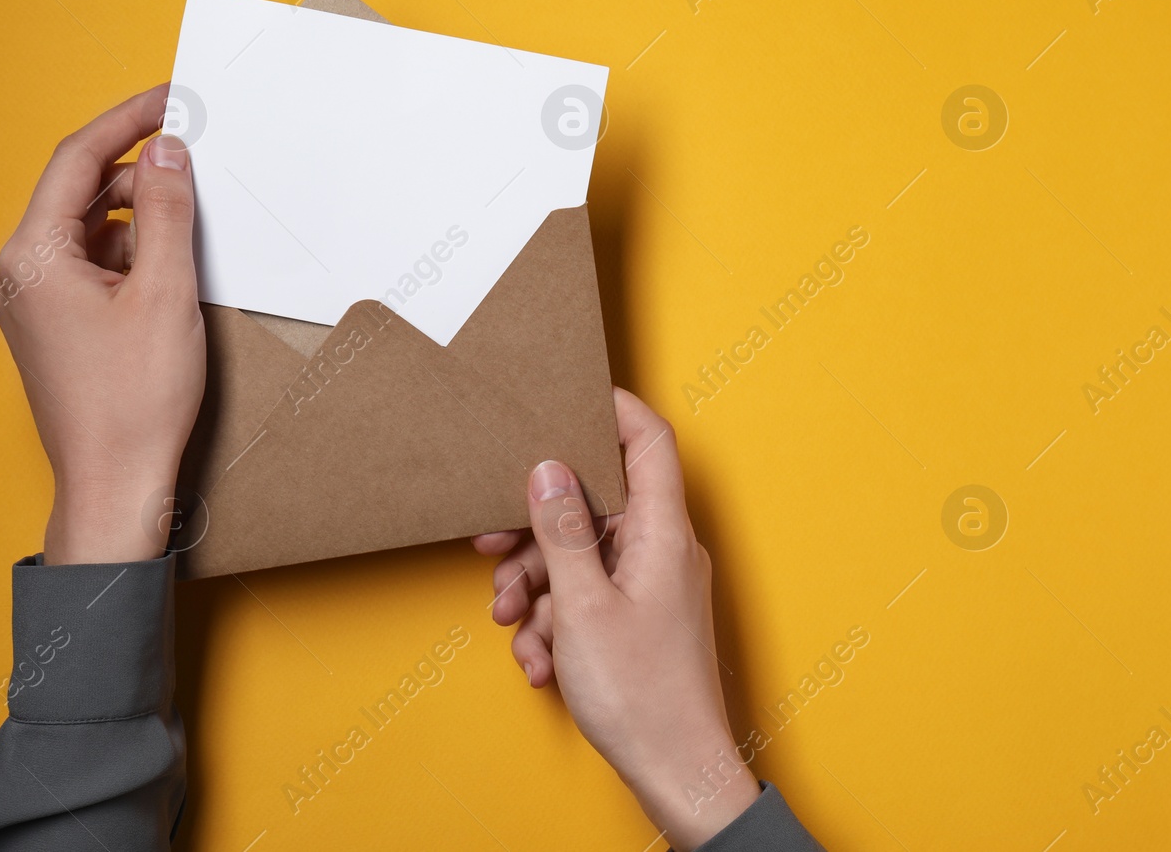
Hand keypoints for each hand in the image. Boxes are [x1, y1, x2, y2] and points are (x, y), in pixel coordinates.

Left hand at [0, 85, 205, 564]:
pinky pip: (91, 265)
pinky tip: (171, 271)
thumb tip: (168, 154)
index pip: (77, 162)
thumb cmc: (133, 401)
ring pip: (90, 229)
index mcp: (32, 257)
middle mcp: (19, 273)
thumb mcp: (165, 293)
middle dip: (140, 175)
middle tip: (196, 162)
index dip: (126, 123)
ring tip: (192, 230)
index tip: (168, 101)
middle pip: (80, 193)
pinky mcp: (53, 324)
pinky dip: (133, 255)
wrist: (115, 482)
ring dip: (141, 220)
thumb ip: (169, 214)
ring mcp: (32, 301)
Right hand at [473, 389, 757, 848]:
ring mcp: (654, 585)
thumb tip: (548, 469)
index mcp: (663, 531)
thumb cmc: (643, 695)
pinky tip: (542, 660)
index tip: (563, 396)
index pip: (649, 441)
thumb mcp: (583, 606)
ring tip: (515, 626)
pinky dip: (559, 622)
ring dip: (540, 588)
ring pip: (584, 558)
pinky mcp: (641, 620)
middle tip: (492, 549)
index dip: (610, 409)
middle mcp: (664, 549)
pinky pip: (591, 598)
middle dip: (539, 531)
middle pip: (597, 505)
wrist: (678, 773)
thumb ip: (563, 532)